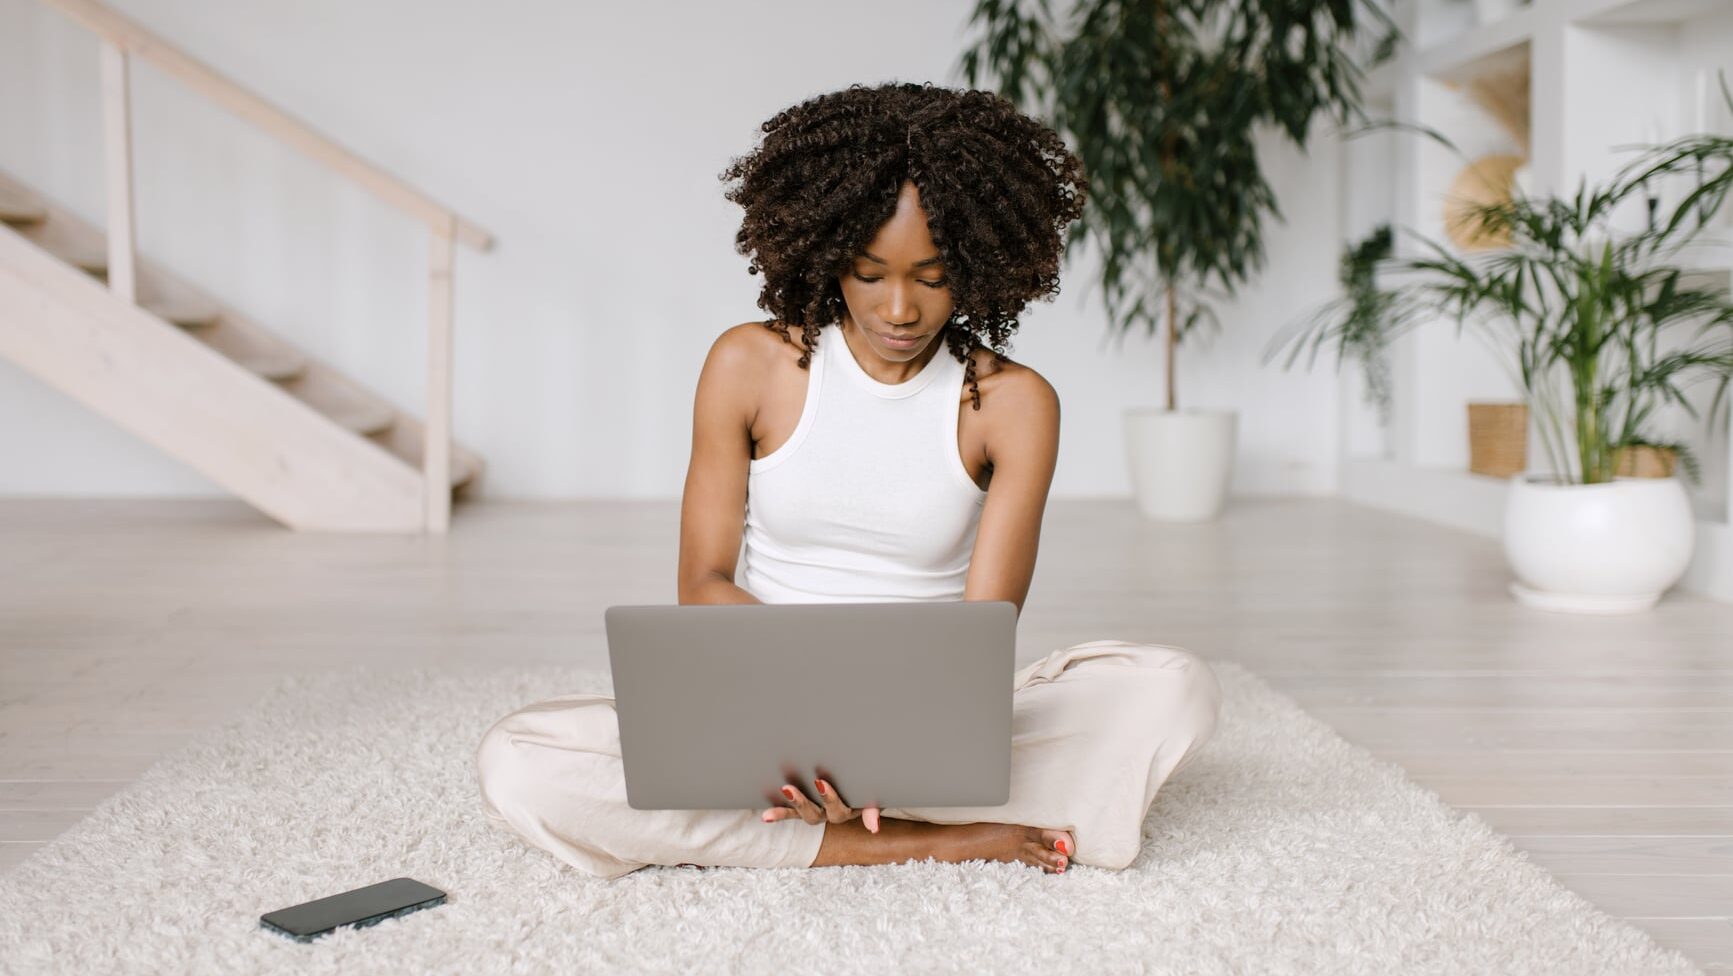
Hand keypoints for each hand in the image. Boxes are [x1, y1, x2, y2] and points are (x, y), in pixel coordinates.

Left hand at [761, 777, 881, 832]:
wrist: (861, 785)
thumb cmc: (867, 787)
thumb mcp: (873, 795)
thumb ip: (872, 808)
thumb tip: (873, 827)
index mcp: (847, 812)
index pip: (838, 810)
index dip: (829, 798)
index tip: (819, 782)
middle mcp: (829, 815)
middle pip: (815, 815)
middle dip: (802, 801)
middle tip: (789, 788)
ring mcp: (815, 812)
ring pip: (801, 814)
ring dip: (790, 805)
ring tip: (782, 791)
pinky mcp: (803, 809)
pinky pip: (789, 814)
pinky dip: (778, 814)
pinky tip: (765, 815)